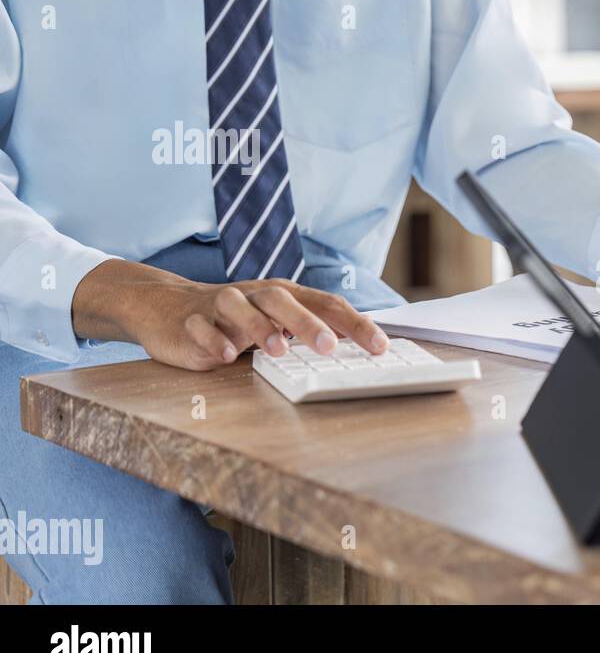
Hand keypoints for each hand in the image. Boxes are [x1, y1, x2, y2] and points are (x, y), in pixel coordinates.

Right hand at [72, 260, 388, 370]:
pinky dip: (214, 340)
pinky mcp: (189, 322)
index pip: (326, 304)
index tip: (380, 347)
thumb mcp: (275, 323)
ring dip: (260, 328)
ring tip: (278, 352)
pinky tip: (227, 356)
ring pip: (239, 307)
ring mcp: (219, 306)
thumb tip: (360, 350)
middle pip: (283, 300)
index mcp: (284, 296)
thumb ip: (310, 331)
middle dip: (308, 323)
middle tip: (330, 346)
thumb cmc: (236, 319)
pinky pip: (201, 328)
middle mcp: (254, 296)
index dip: (354, 324)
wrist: (166, 307)